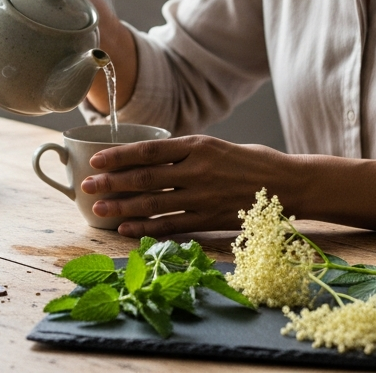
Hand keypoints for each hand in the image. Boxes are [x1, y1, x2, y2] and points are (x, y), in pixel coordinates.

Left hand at [80, 135, 301, 237]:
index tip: (96, 158)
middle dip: (111, 182)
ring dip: (122, 207)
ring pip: (153, 203)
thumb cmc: (253, 161)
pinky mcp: (211, 220)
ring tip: (98, 210)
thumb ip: (185, 152)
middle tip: (86, 186)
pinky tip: (126, 228)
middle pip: (144, 177)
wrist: (290, 184)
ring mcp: (203, 197)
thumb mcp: (217, 146)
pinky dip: (146, 227)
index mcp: (198, 145)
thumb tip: (149, 158)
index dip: (119, 155)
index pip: (149, 150)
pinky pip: (171, 225)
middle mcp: (198, 170)